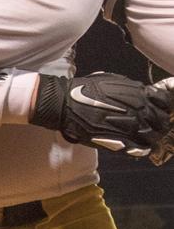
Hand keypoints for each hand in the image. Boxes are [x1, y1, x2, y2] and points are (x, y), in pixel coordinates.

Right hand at [31, 73, 172, 161]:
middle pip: (162, 121)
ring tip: (145, 136)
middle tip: (154, 125)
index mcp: (137, 94)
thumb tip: (142, 92)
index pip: (164, 101)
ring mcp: (131, 127)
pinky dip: (142, 148)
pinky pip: (141, 148)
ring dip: (152, 136)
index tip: (158, 108)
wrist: (65, 105)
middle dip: (160, 123)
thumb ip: (130, 88)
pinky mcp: (120, 141)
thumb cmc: (84, 90)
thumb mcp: (110, 80)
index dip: (162, 106)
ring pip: (153, 135)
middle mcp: (138, 110)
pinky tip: (139, 146)